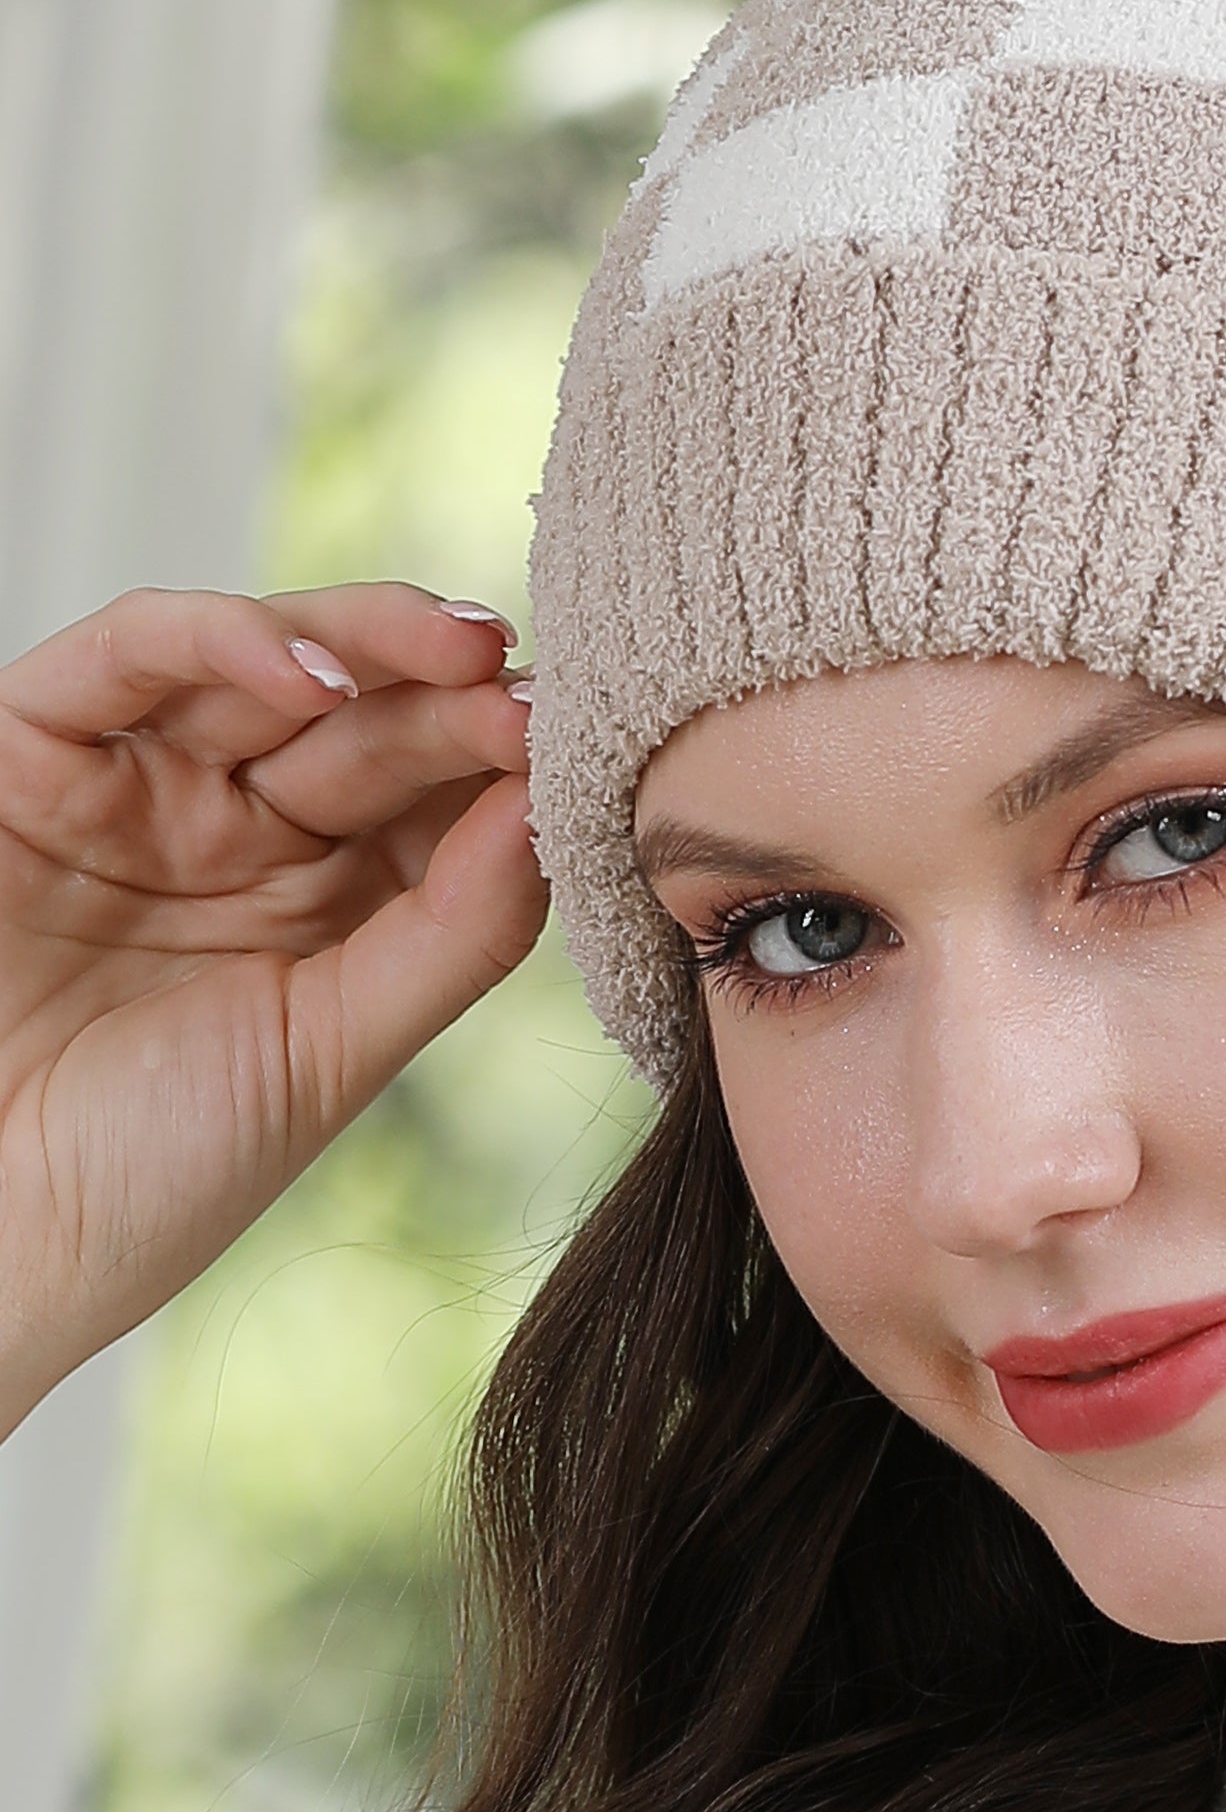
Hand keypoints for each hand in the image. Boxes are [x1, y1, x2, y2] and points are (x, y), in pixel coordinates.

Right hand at [0, 585, 547, 1432]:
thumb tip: (553, 805)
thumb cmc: (149, 1173)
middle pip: (368, 715)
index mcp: (329, 898)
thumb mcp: (331, 1055)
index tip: (583, 746)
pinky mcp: (31, 754)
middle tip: (528, 686)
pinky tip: (311, 673)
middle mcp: (239, 824)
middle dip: (455, 692)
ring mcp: (141, 783)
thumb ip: (451, 934)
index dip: (507, 755)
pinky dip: (219, 638)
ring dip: (369, 639)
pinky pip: (125, 656)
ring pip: (266, 658)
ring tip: (461, 654)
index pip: (437, 790)